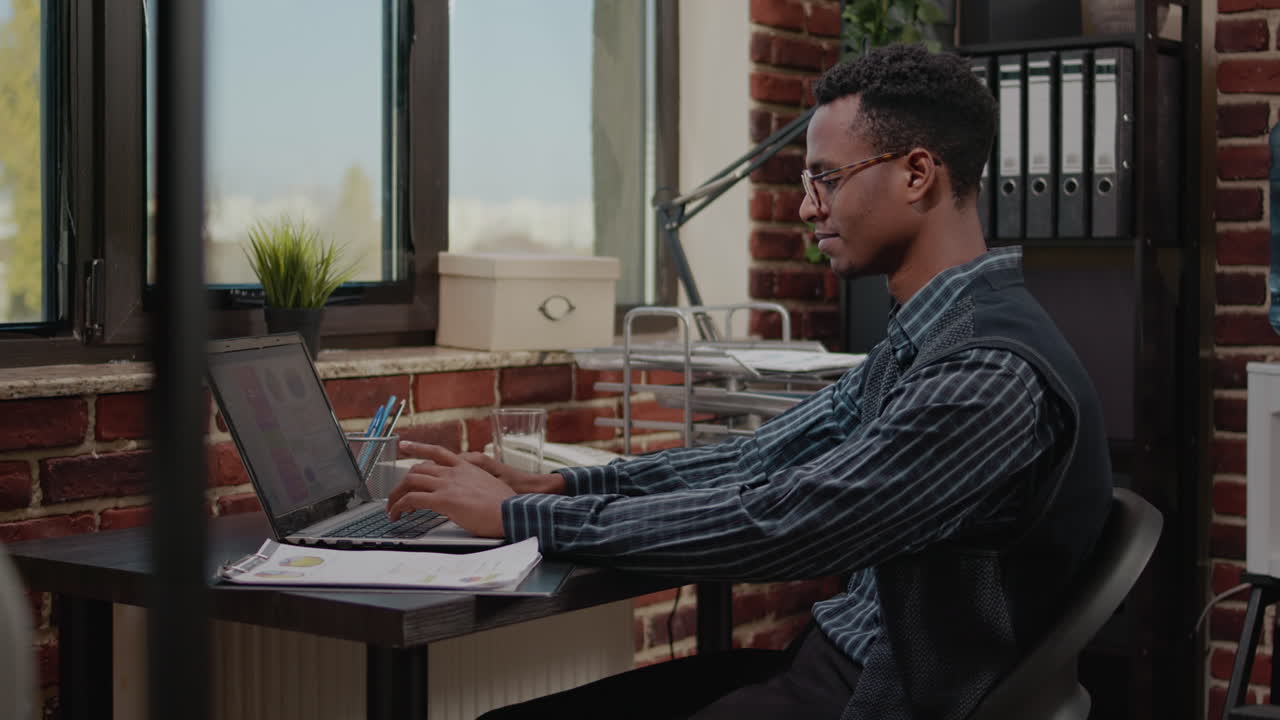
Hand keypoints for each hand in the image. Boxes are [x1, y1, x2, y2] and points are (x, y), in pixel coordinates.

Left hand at [386, 444, 514, 537]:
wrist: (513, 511)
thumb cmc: (506, 505)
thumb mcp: (489, 486)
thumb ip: (474, 486)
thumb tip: (469, 496)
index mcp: (465, 467)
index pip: (437, 452)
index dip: (418, 447)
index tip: (405, 445)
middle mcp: (454, 472)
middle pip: (418, 470)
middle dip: (403, 483)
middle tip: (396, 495)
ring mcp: (448, 484)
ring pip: (411, 481)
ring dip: (397, 495)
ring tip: (393, 508)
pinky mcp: (443, 500)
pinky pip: (412, 499)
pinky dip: (399, 506)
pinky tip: (397, 514)